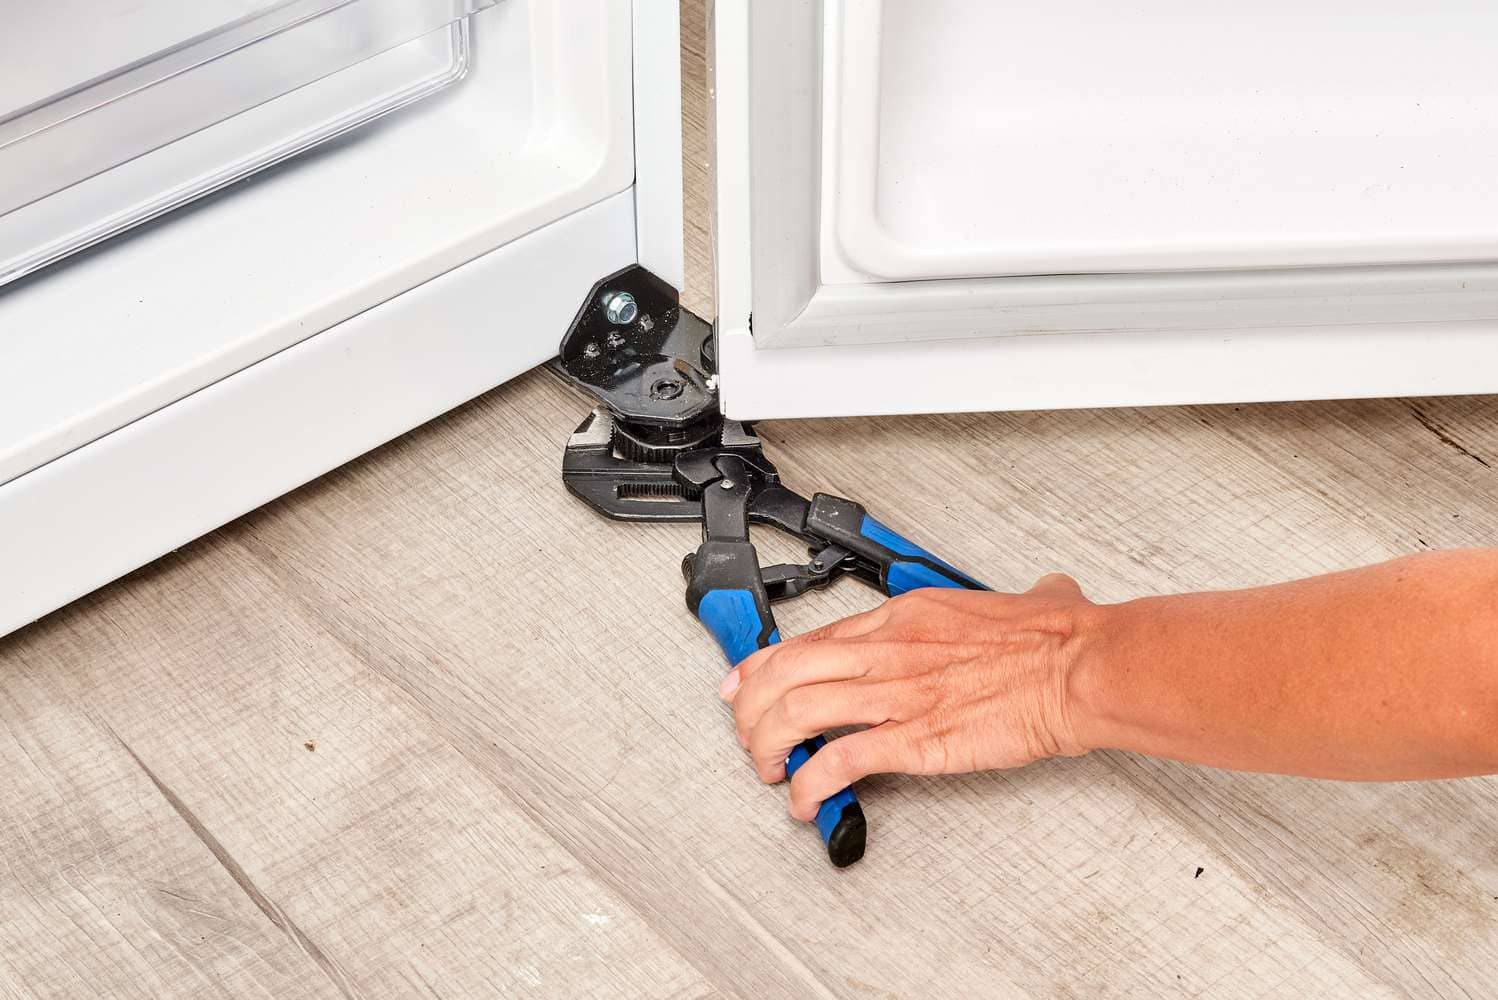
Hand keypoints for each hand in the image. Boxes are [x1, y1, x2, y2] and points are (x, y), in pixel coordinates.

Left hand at [719, 575, 1100, 821]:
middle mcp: (887, 649)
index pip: (810, 639)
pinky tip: (804, 802)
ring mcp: (896, 693)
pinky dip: (809, 786)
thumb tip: (1047, 594)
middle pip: (785, 671)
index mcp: (903, 617)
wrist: (1080, 668)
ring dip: (768, 746)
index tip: (746, 685)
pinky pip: (838, 761)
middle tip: (746, 734)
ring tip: (769, 770)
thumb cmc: (1057, 639)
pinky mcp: (914, 738)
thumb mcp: (1024, 599)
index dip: (764, 666)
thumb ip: (1021, 599)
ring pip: (796, 711)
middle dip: (750, 707)